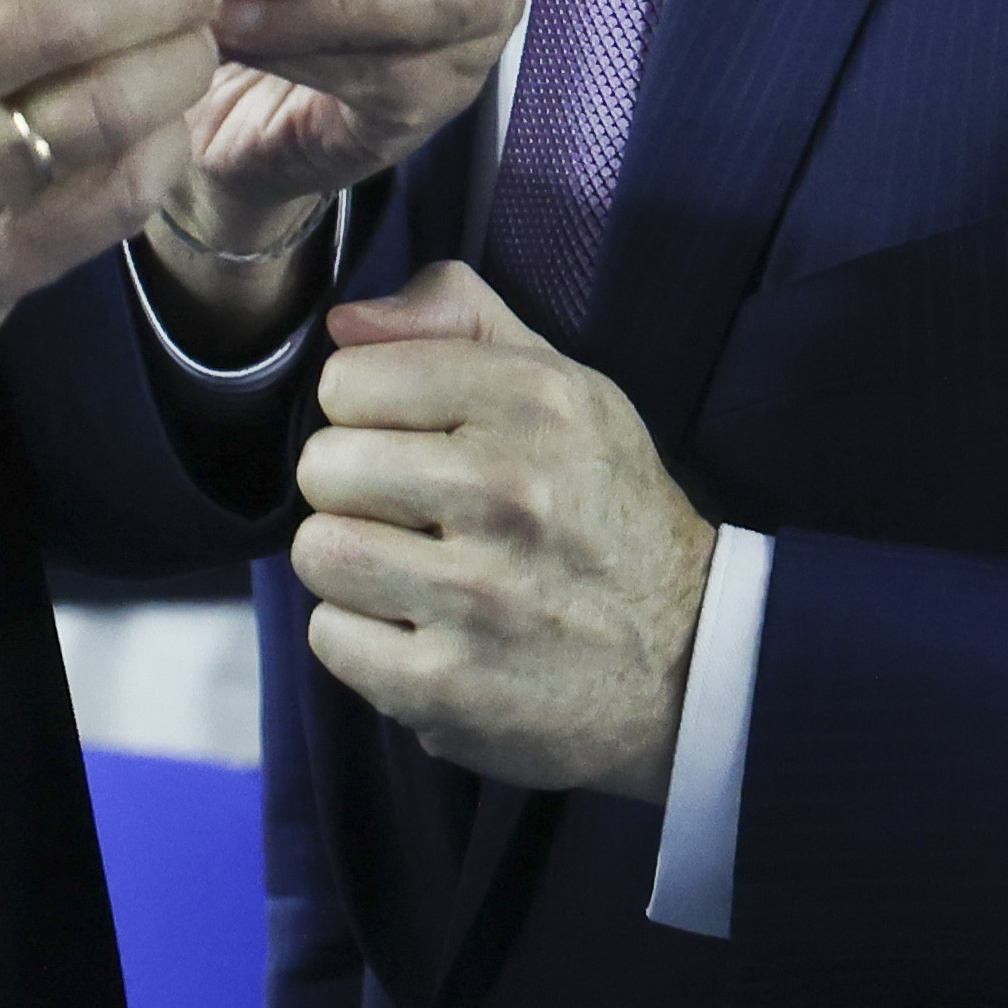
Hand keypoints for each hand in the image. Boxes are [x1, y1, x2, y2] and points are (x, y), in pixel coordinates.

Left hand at [290, 263, 712, 799]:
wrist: (690, 663)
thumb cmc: (606, 513)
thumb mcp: (567, 387)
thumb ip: (460, 321)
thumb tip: (344, 321)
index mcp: (531, 402)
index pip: (348, 380)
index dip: (366, 413)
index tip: (411, 443)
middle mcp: (506, 491)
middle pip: (323, 466)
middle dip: (352, 492)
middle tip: (409, 515)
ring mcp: (476, 596)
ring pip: (317, 552)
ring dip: (351, 567)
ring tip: (409, 573)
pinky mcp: (448, 686)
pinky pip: (331, 638)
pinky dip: (361, 640)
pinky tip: (418, 632)